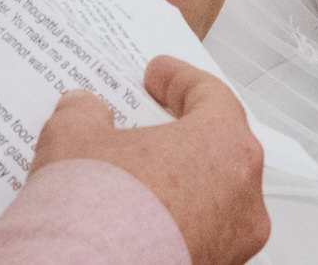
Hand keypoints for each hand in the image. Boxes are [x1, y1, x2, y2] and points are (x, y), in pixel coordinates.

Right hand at [29, 58, 269, 264]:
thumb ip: (84, 112)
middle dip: (179, 133)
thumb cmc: (96, 214)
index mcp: (226, 148)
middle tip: (146, 122)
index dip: (179, 80)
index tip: (159, 75)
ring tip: (129, 174)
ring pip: (211, 196)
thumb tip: (83, 110)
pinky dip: (171, 219)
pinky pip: (197, 232)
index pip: (212, 97)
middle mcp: (243, 199)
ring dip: (176, 180)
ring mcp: (232, 244)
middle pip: (218, 148)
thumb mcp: (74, 136)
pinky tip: (131, 216)